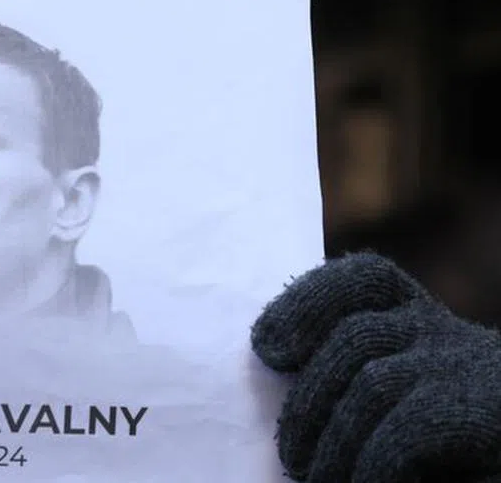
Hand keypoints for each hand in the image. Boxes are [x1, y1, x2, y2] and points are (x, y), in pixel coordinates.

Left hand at [252, 251, 500, 481]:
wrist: (498, 457)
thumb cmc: (442, 447)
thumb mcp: (391, 400)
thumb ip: (348, 384)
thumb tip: (281, 386)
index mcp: (420, 322)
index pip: (365, 282)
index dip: (308, 302)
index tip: (267, 345)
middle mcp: (445, 335)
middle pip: (356, 337)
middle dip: (308, 399)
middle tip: (290, 454)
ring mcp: (469, 371)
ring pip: (374, 385)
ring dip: (334, 441)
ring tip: (315, 478)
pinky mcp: (486, 418)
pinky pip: (407, 433)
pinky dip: (374, 463)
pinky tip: (362, 482)